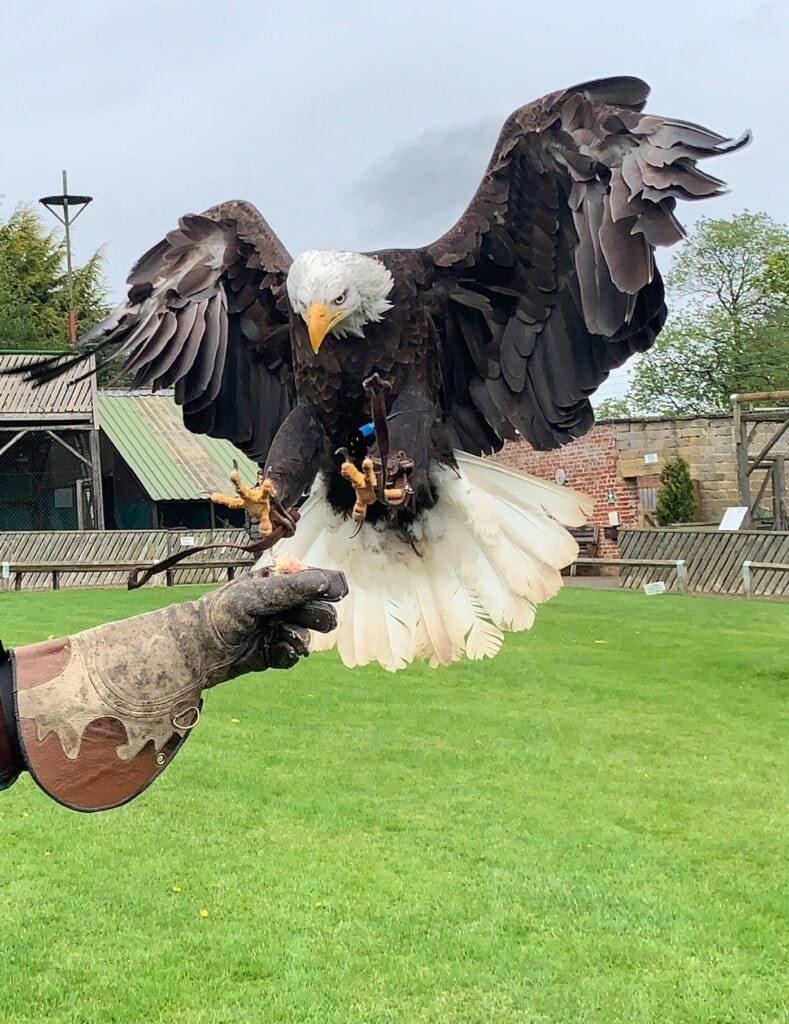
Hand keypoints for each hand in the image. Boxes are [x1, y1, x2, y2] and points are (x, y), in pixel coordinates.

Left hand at [198, 568, 347, 677]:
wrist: (198, 650)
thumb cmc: (221, 613)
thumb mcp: (255, 595)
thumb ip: (290, 588)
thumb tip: (325, 580)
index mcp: (277, 583)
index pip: (313, 581)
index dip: (327, 585)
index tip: (338, 591)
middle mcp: (281, 606)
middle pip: (318, 609)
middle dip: (317, 615)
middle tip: (307, 618)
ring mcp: (278, 630)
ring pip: (309, 634)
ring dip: (301, 636)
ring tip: (284, 636)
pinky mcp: (273, 653)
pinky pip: (294, 654)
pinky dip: (289, 653)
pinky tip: (277, 650)